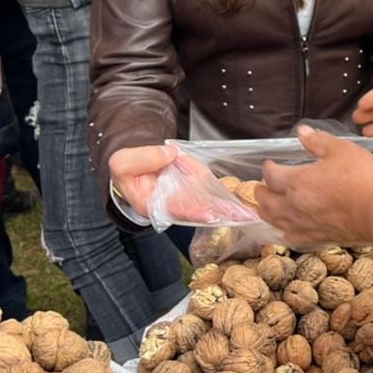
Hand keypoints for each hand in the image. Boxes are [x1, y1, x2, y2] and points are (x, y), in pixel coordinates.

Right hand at [112, 144, 254, 224]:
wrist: (137, 163)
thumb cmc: (128, 168)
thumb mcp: (124, 163)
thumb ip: (143, 159)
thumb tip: (170, 154)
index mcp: (154, 205)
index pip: (176, 210)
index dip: (192, 212)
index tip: (209, 214)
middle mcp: (175, 205)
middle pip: (199, 212)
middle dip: (219, 215)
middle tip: (239, 218)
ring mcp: (188, 196)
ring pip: (210, 205)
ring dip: (229, 211)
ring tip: (248, 215)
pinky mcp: (197, 185)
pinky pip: (214, 193)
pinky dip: (229, 200)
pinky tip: (245, 208)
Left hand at [257, 126, 372, 245]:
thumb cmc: (362, 177)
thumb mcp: (341, 149)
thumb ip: (318, 140)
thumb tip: (302, 132)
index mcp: (296, 181)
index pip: (271, 175)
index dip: (268, 167)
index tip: (269, 163)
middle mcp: (293, 206)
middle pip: (265, 201)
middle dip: (261, 192)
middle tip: (261, 186)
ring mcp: (304, 225)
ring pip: (274, 221)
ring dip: (267, 212)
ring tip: (266, 208)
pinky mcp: (317, 239)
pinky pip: (291, 237)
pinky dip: (285, 231)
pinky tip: (289, 229)